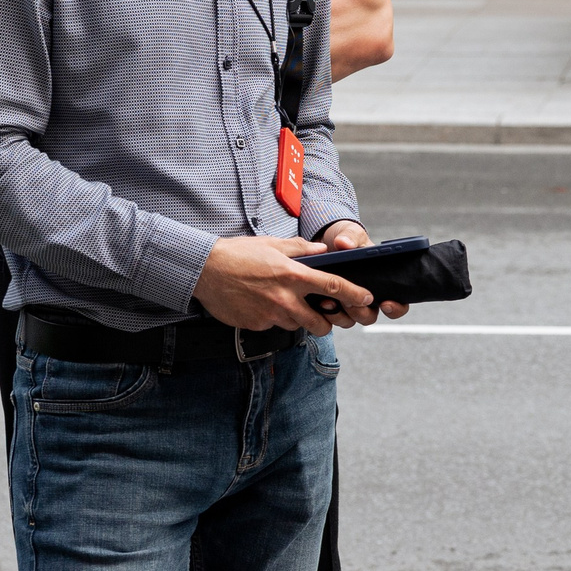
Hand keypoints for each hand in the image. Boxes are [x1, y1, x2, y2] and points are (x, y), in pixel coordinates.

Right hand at [192, 234, 374, 331]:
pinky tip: (263, 304)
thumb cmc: (239, 254)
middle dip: (326, 322)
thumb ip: (301, 249)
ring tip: (285, 302)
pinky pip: (274, 326)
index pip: (333, 287)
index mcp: (293, 275)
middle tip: (322, 314)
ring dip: (298, 319)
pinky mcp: (257, 325)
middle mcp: (285, 298)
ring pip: (297, 326)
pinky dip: (274, 319)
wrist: (204, 270)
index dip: (354, 295)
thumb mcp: (273, 244)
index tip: (366, 298)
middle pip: (320, 323)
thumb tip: (323, 251)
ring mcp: (270, 315)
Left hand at [314, 221, 410, 321]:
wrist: (322, 241)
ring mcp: (347, 300)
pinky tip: (318, 301)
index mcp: (380, 280)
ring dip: (341, 315)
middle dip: (361, 312)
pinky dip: (325, 312)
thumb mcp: (350, 233)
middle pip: (370, 316)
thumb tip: (345, 243)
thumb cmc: (344, 238)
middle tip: (350, 301)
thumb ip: (350, 237)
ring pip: (350, 320)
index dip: (396, 308)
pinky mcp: (330, 302)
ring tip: (328, 302)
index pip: (398, 302)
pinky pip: (330, 317)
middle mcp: (365, 294)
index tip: (386, 303)